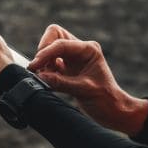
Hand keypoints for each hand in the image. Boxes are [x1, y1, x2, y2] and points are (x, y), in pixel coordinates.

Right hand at [30, 24, 147, 135]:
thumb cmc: (106, 100)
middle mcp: (80, 51)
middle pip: (54, 36)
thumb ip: (61, 82)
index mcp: (88, 49)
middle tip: (38, 68)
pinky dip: (45, 70)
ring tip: (44, 77)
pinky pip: (51, 63)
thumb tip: (39, 76)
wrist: (113, 112)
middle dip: (44, 50)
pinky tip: (46, 80)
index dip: (46, 53)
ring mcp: (74, 59)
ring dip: (44, 62)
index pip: (61, 43)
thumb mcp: (84, 90)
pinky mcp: (68, 70)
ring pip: (51, 48)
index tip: (34, 66)